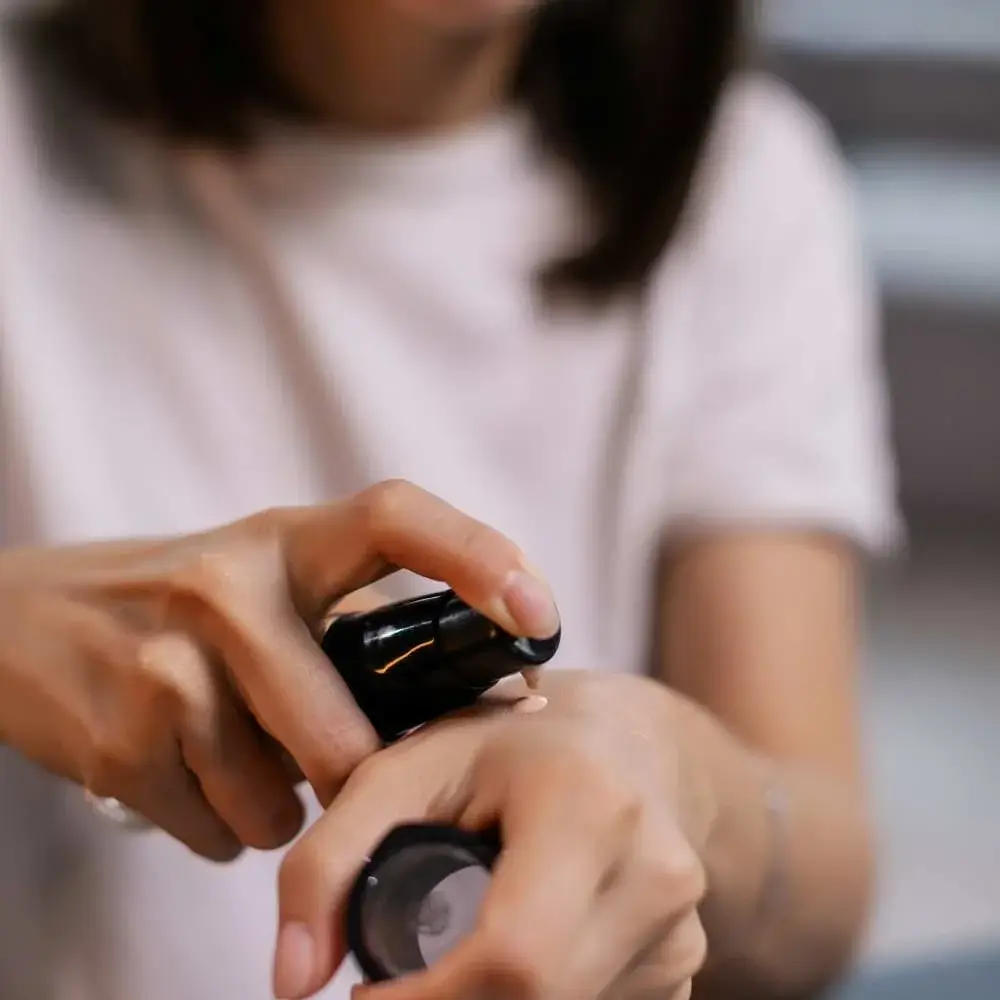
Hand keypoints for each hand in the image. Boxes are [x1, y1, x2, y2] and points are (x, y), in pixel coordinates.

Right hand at [0, 480, 559, 860]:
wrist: (24, 621)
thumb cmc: (185, 603)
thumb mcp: (273, 578)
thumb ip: (367, 623)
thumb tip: (503, 697)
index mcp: (288, 539)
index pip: (397, 517)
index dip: (479, 558)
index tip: (540, 614)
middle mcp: (228, 586)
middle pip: (345, 736)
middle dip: (359, 781)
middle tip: (349, 770)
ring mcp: (167, 664)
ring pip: (280, 804)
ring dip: (281, 805)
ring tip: (241, 750)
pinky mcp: (118, 739)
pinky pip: (220, 834)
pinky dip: (224, 824)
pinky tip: (191, 770)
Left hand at [275, 671, 714, 999]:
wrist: (626, 742)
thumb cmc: (508, 745)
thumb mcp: (407, 766)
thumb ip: (329, 859)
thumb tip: (292, 982)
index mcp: (589, 807)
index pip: (513, 956)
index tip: (363, 997)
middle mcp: (655, 873)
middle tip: (405, 978)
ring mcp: (682, 931)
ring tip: (466, 942)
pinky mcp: (689, 969)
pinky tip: (517, 953)